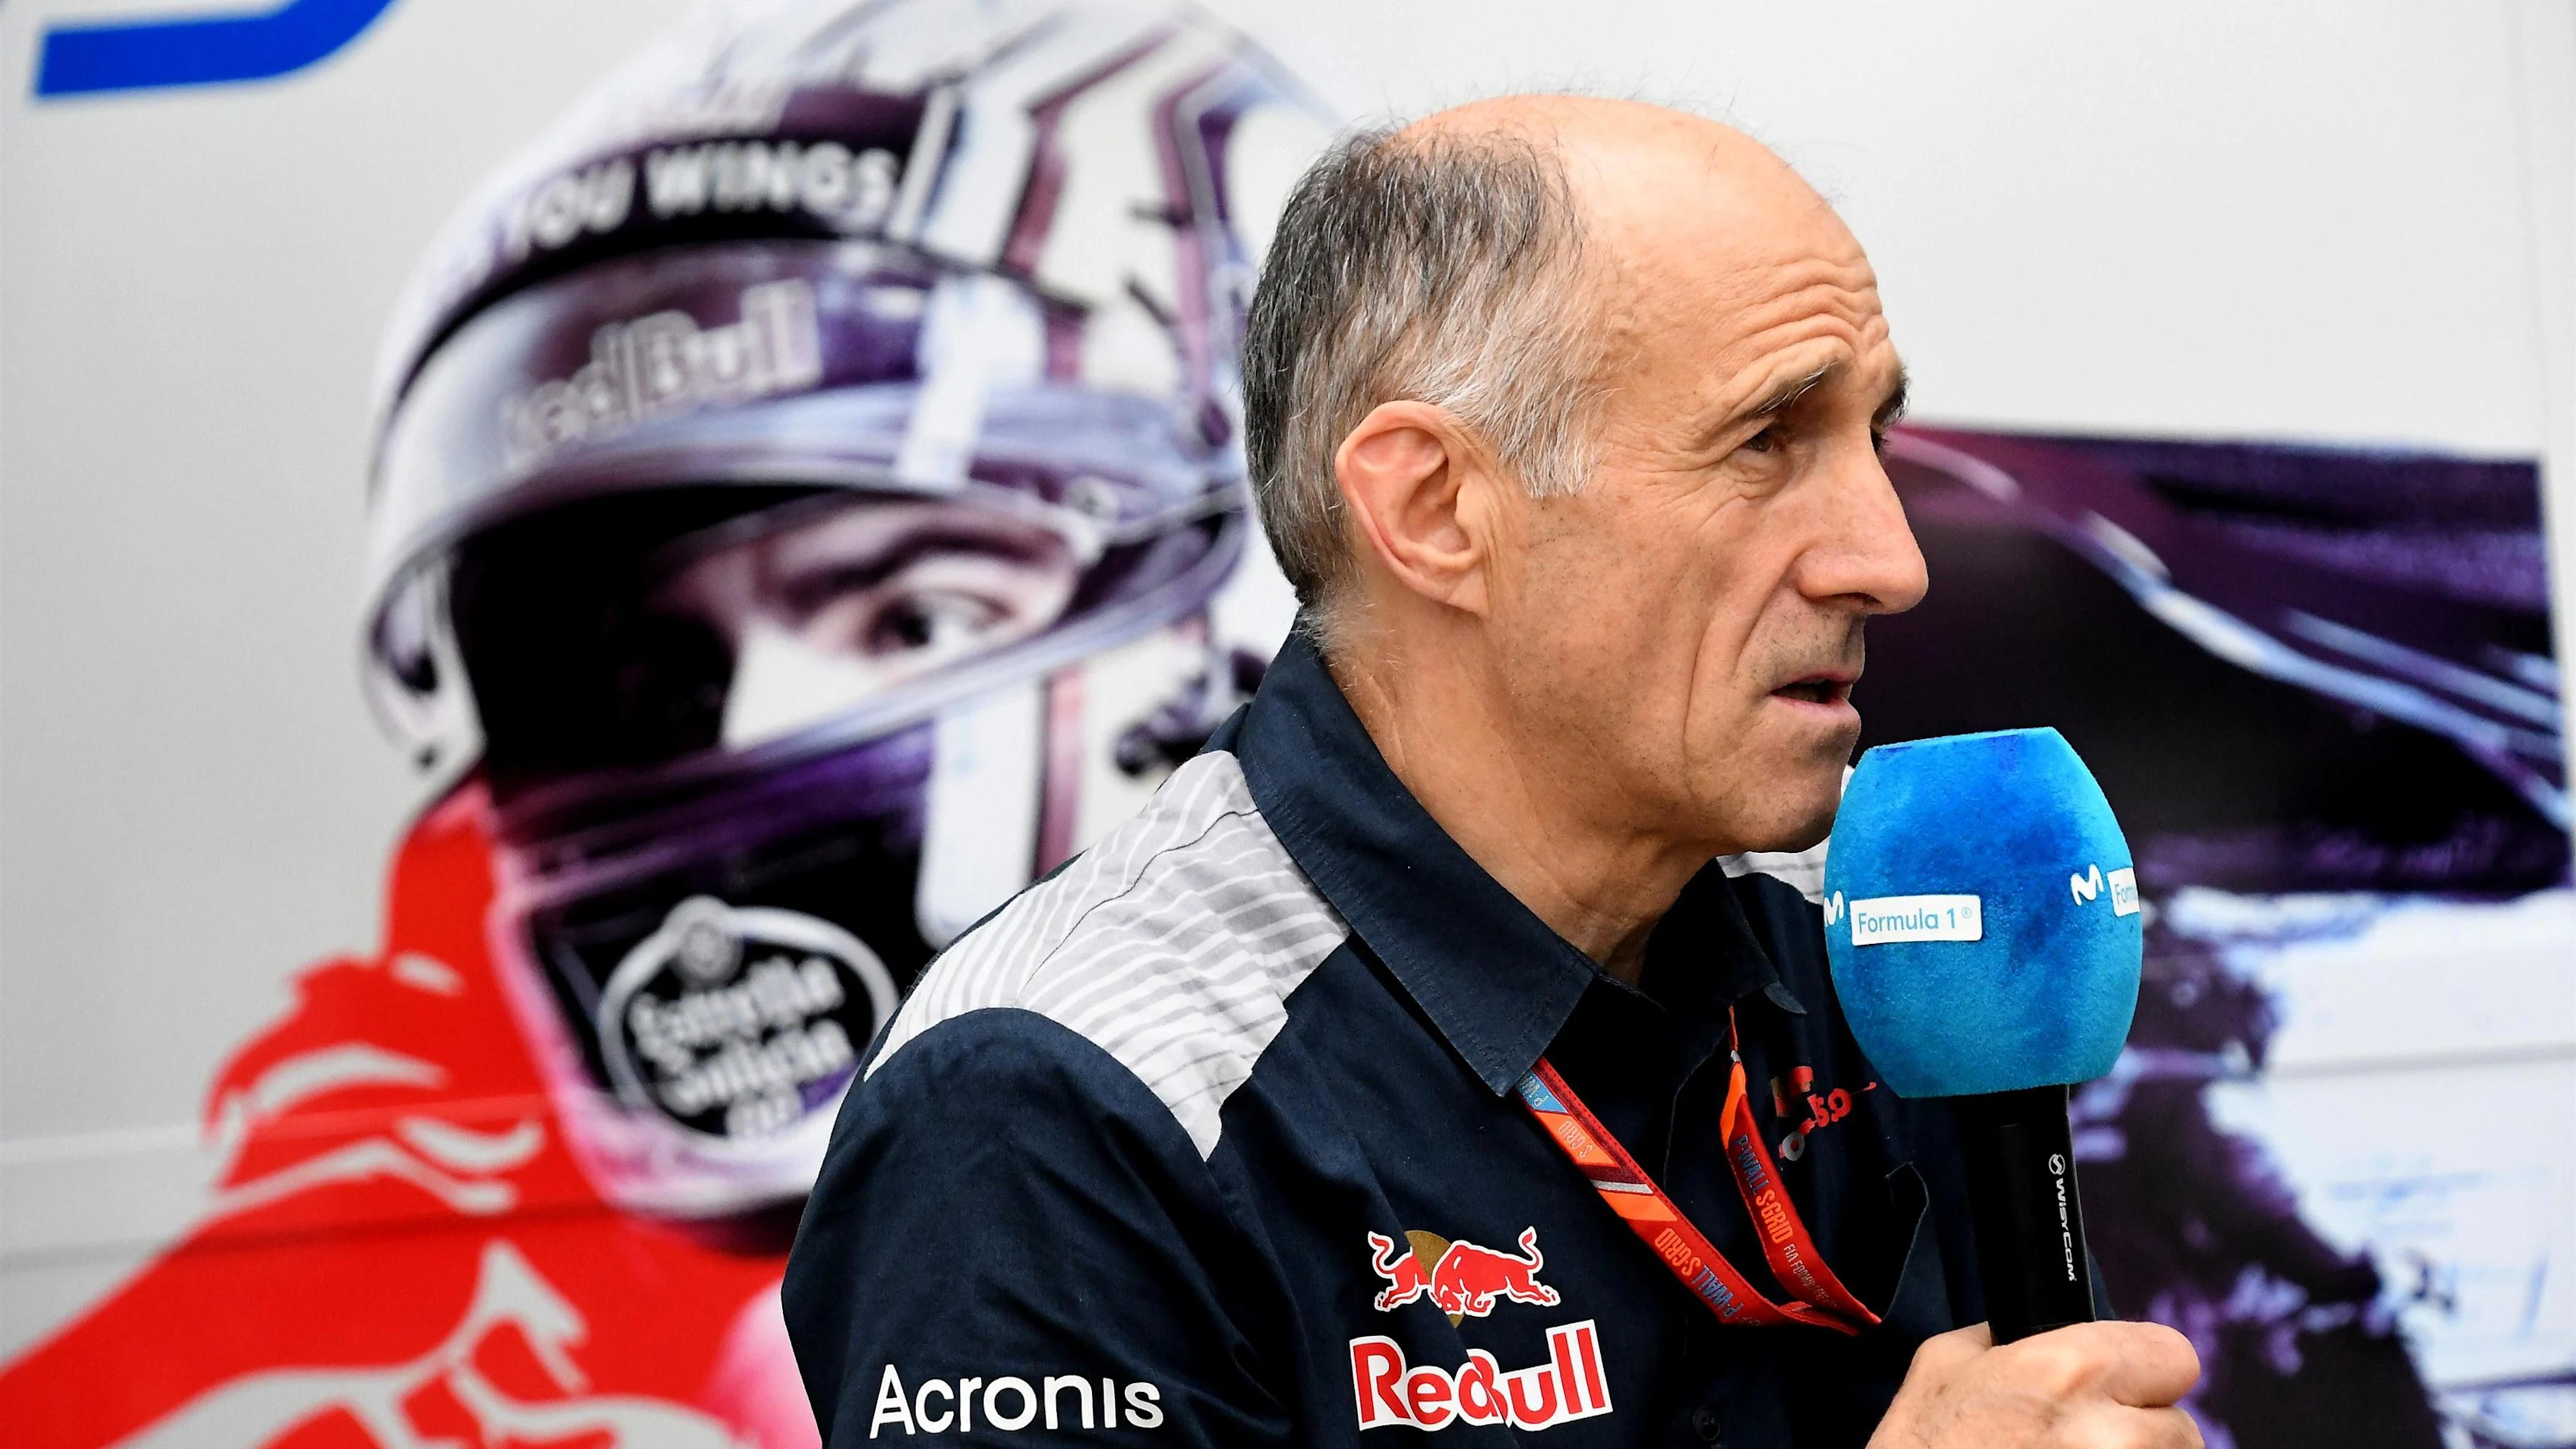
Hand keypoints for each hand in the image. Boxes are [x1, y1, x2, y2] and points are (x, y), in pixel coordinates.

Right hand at [1869, 1321, 2202, 1448]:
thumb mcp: (1945, 1364)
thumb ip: (2013, 1339)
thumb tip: (2051, 1334)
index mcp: (2069, 1369)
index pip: (2174, 1355)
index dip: (2146, 1370)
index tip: (2126, 1388)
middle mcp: (2109, 1433)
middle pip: (2180, 1427)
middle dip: (2139, 1432)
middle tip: (2084, 1442)